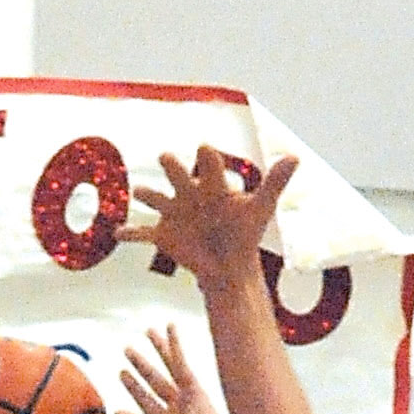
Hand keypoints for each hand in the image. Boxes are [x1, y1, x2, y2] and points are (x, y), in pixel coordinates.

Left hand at [116, 325, 241, 413]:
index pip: (145, 400)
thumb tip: (117, 411)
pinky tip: (170, 329)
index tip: (121, 373)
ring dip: (159, 350)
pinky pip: (182, 364)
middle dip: (142, 365)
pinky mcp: (197, 391)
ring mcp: (187, 399)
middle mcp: (176, 409)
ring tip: (148, 332)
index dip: (133, 387)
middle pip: (155, 381)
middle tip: (128, 349)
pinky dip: (176, 346)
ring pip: (169, 369)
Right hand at [120, 144, 295, 286]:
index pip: (209, 167)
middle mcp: (189, 193)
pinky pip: (143, 233)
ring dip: (148, 194)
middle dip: (173, 167)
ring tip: (140, 191)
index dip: (207, 159)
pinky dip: (130, 234)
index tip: (205, 149)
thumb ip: (275, 183)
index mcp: (212, 185)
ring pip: (157, 199)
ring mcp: (174, 212)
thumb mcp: (260, 208)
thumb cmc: (245, 232)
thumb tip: (296, 157)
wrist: (229, 264)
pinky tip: (117, 234)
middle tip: (166, 157)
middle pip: (178, 174)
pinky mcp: (163, 234)